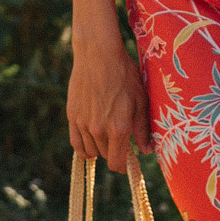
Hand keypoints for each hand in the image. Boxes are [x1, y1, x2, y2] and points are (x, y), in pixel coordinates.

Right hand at [67, 29, 151, 173]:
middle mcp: (98, 129)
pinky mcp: (72, 116)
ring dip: (99, 147)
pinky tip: (90, 139)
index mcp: (118, 128)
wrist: (98, 54)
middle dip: (113, 150)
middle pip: (105, 156)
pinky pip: (76, 143)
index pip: (116, 164)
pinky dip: (83, 146)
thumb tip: (147, 150)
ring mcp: (83, 124)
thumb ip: (143, 128)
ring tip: (106, 133)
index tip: (126, 161)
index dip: (122, 166)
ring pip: (90, 151)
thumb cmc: (124, 74)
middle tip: (119, 136)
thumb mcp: (140, 100)